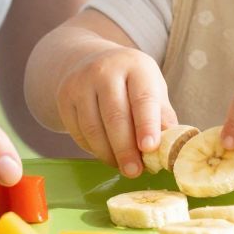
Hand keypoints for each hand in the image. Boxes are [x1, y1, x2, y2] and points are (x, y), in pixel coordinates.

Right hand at [55, 45, 174, 178]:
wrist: (92, 62)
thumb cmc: (132, 82)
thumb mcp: (153, 89)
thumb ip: (162, 116)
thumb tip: (169, 148)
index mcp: (135, 66)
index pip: (142, 98)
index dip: (146, 125)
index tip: (150, 149)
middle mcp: (105, 70)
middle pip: (115, 116)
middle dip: (125, 149)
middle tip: (134, 172)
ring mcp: (80, 83)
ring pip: (93, 127)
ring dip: (108, 153)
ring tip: (121, 167)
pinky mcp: (64, 98)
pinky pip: (78, 131)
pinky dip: (93, 149)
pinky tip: (106, 154)